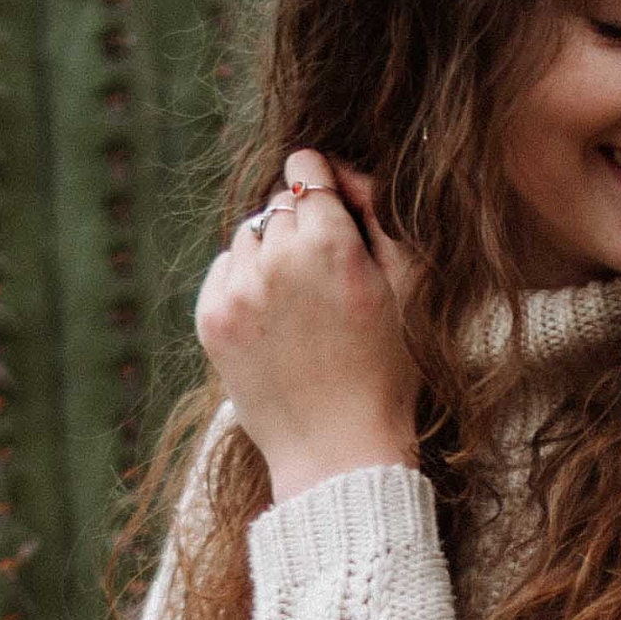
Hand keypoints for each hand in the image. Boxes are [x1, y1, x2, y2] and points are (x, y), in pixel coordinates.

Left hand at [194, 152, 424, 500]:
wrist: (341, 451)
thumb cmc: (390, 370)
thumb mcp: (409, 286)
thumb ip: (376, 212)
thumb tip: (336, 167)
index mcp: (330, 243)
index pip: (308, 170)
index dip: (323, 185)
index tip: (331, 210)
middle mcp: (277, 259)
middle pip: (279, 203)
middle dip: (301, 224)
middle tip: (326, 275)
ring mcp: (238, 291)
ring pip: (249, 236)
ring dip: (271, 254)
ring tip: (300, 304)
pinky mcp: (211, 320)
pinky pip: (223, 271)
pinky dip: (244, 285)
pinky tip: (275, 321)